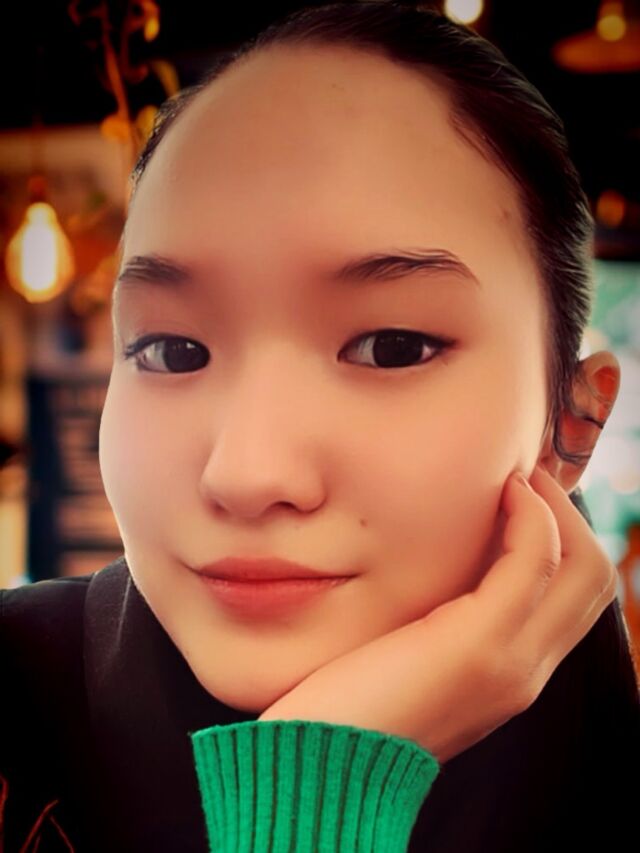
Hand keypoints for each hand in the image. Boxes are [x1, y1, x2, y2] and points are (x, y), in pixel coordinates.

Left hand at [258, 465, 617, 763]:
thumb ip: (439, 624)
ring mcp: (511, 661)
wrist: (319, 769)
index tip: (521, 498)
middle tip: (528, 478)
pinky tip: (504, 492)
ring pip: (583, 566)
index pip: (572, 600)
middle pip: (594, 579)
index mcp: (510, 676)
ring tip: (519, 478)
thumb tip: (439, 571)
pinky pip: (534, 561)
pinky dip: (531, 516)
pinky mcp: (480, 646)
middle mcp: (526, 672)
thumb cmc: (348, 706)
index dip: (561, 539)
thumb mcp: (408, 659)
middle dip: (570, 517)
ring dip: (556, 508)